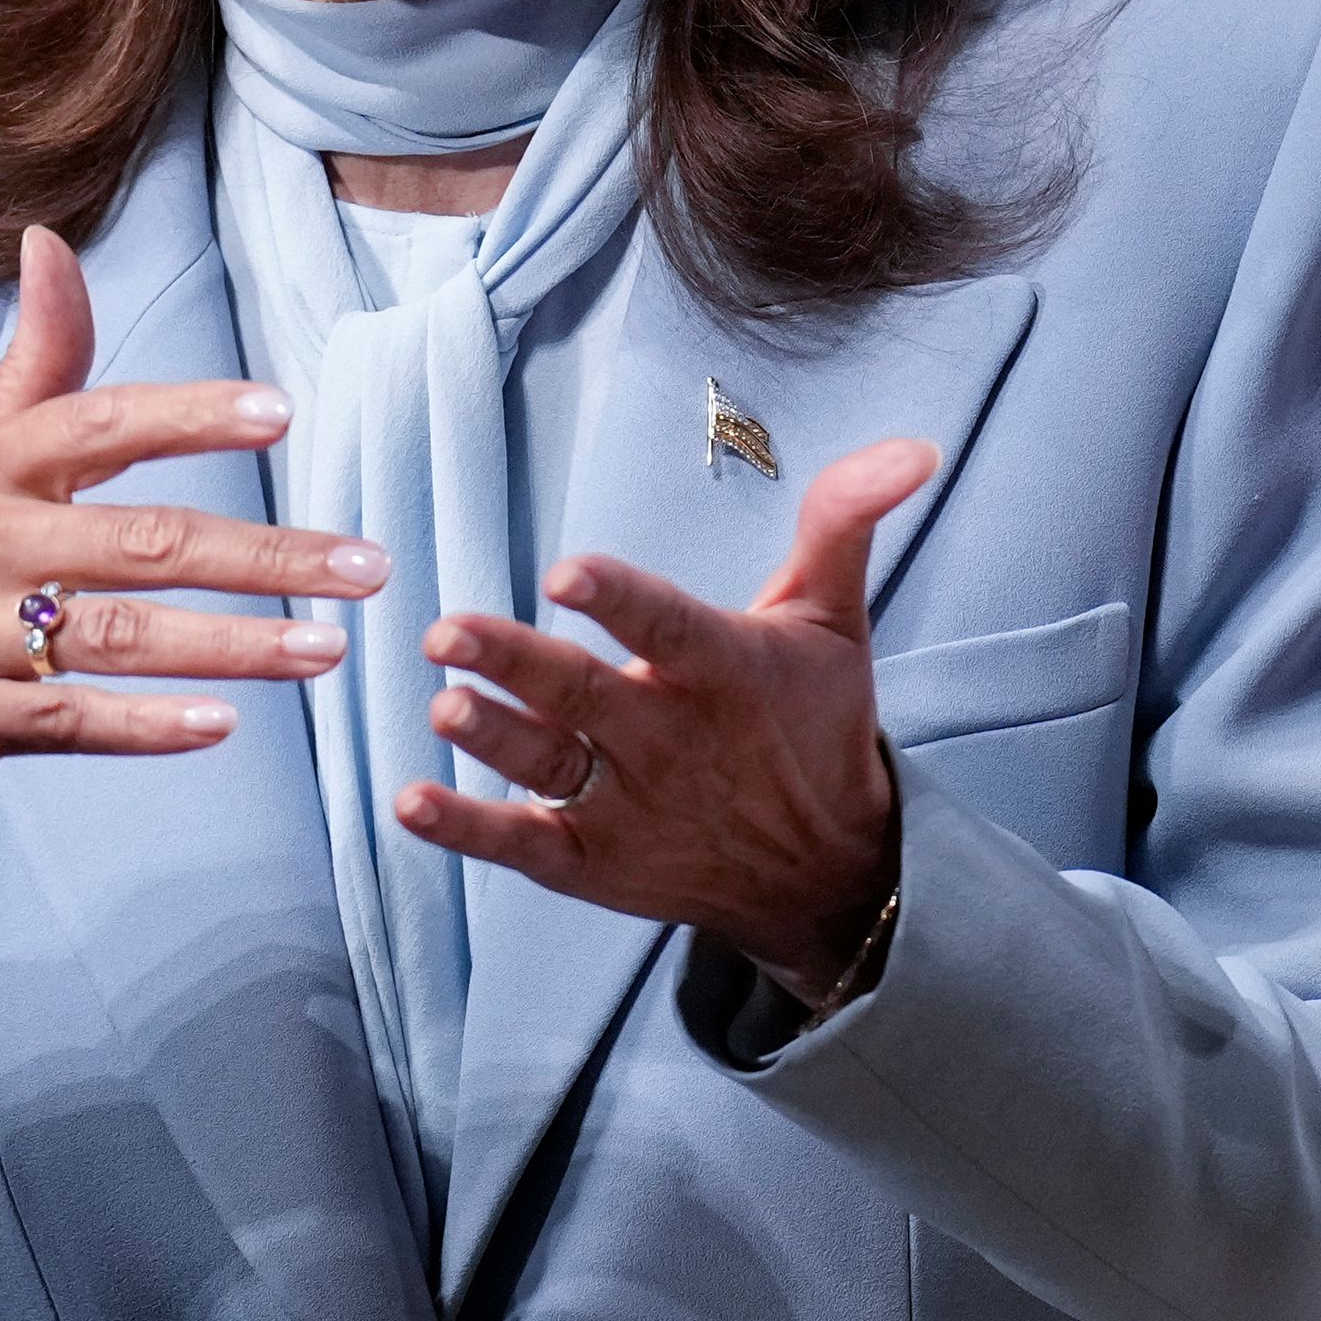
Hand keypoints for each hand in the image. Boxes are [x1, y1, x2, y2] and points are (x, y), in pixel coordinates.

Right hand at [0, 227, 386, 827]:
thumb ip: (31, 360)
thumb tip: (52, 240)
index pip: (102, 421)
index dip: (191, 414)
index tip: (283, 415)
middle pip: (143, 541)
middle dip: (267, 553)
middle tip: (366, 565)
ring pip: (119, 637)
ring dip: (235, 643)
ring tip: (328, 648)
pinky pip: (68, 722)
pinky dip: (145, 726)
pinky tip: (221, 724)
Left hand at [394, 439, 935, 1001]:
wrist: (828, 875)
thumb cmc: (817, 726)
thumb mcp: (833, 620)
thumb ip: (844, 523)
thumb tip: (908, 445)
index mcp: (722, 672)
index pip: (667, 627)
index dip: (618, 600)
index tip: (568, 572)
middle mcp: (669, 741)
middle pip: (584, 697)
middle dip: (516, 665)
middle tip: (447, 632)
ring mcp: (627, 806)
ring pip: (547, 768)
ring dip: (492, 739)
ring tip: (443, 708)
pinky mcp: (594, 861)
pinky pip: (524, 844)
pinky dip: (468, 829)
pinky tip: (411, 802)